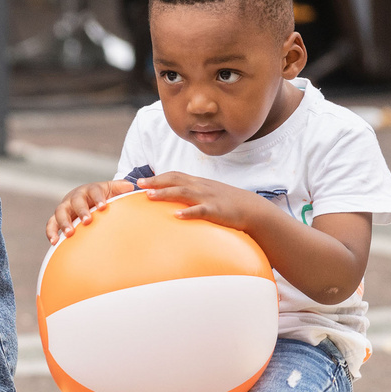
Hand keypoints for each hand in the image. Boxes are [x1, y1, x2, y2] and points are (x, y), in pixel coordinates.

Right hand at [47, 181, 135, 241]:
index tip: (103, 207)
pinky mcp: (57, 218)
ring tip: (69, 233)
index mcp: (90, 189)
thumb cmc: (102, 197)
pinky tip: (54, 242)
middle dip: (81, 211)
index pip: (94, 191)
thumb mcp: (112, 190)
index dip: (98, 198)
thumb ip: (121, 188)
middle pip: (76, 201)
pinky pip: (51, 224)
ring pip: (60, 212)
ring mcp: (65, 207)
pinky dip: (51, 232)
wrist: (86, 199)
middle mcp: (75, 197)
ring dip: (64, 222)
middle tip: (87, 221)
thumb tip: (131, 187)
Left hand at [137, 172, 272, 231]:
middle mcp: (201, 187)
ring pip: (184, 192)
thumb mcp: (208, 194)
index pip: (175, 176)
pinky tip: (176, 216)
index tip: (140, 181)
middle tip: (139, 185)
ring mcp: (208, 198)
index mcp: (198, 183)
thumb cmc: (226, 203)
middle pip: (175, 180)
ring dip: (166, 193)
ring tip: (150, 196)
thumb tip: (173, 201)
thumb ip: (192, 195)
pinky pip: (200, 210)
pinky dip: (188, 212)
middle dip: (156, 182)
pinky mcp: (215, 210)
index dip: (158, 177)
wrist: (251, 209)